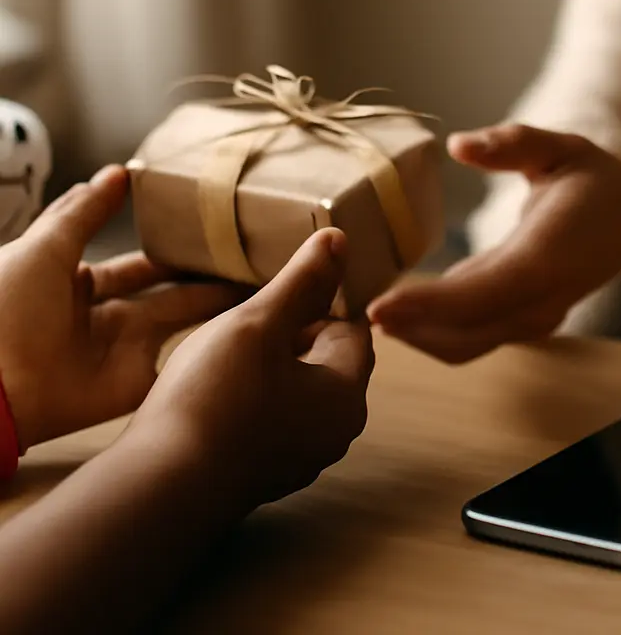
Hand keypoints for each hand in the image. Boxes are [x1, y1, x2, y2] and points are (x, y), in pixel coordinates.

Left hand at [0, 166, 240, 449]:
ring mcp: (122, 350)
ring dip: (220, 305)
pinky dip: (211, 352)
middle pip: (170, 290)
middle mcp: (106, 315)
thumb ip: (85, 211)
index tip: (214, 231)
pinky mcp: (134, 384)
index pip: (138, 262)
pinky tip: (248, 330)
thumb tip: (122, 170)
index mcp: (77, 282)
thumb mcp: (43, 247)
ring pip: (183, 321)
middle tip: (255, 257)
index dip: (172, 247)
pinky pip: (179, 365)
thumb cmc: (6, 309)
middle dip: (207, 275)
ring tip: (266, 282)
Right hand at [128, 228, 373, 509]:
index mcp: (346, 394)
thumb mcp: (259, 323)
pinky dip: (251, 396)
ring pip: (296, 390)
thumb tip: (340, 240)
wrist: (158, 491)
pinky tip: (213, 387)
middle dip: (295, 330)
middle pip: (327, 360)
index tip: (286, 283)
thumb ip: (302, 281)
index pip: (352, 328)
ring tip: (229, 344)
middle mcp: (333, 433)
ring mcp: (298, 459)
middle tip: (252, 310)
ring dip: (270, 363)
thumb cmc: (214, 399)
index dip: (322, 299)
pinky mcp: (261, 475)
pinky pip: (269, 419)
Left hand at [369, 124, 620, 362]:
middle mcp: (542, 297)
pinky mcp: (525, 320)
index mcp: (549, 255)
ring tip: (362, 314)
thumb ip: (515, 143)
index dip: (430, 306)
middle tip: (347, 313)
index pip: (484, 292)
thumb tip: (460, 145)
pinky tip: (397, 314)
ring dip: (414, 336)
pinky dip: (432, 333)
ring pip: (466, 344)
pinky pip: (472, 338)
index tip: (379, 308)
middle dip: (407, 329)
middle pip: (466, 332)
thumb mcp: (563, 148)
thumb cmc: (599, 181)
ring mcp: (536, 317)